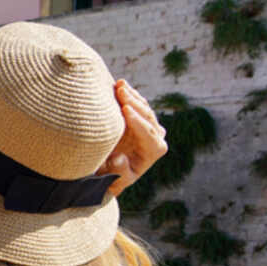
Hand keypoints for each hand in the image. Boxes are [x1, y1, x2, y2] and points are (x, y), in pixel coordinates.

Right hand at [98, 80, 166, 196]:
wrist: (110, 170)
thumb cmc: (112, 176)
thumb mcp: (113, 180)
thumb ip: (117, 172)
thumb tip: (119, 158)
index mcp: (154, 150)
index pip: (148, 133)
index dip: (136, 121)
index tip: (124, 110)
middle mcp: (156, 136)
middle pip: (147, 116)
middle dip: (133, 103)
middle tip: (120, 90)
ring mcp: (150, 124)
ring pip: (143, 106)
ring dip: (131, 95)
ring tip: (119, 85)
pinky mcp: (141, 117)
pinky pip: (137, 102)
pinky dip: (129, 94)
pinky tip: (120, 85)